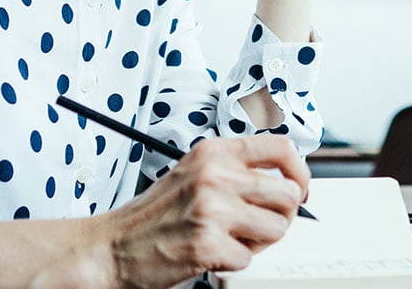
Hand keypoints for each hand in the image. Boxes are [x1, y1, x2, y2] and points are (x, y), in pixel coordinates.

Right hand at [32, 137, 308, 288]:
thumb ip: (235, 171)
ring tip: (231, 240)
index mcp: (214, 152)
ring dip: (259, 242)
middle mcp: (215, 175)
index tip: (298, 188)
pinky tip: (211, 255)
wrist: (111, 247)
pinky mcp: (208, 244)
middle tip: (258, 225)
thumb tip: (285, 182)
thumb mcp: (193, 174)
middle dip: (280, 216)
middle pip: (288, 194)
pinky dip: (233, 264)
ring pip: (277, 228)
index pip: (281, 147)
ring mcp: (212, 209)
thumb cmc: (153, 215)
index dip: (300, 172)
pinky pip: (249, 259)